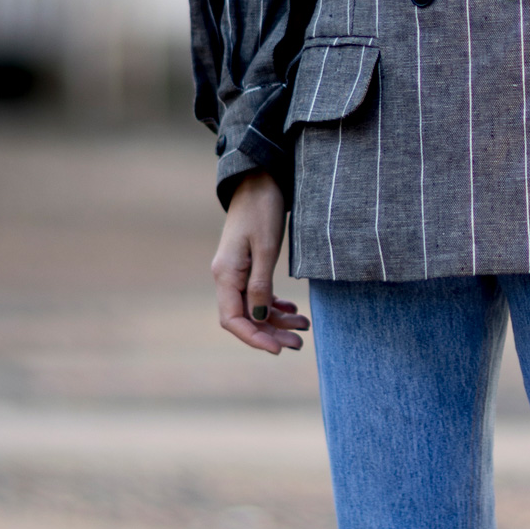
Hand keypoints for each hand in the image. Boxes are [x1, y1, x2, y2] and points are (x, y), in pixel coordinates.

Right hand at [211, 170, 308, 354]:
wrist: (259, 178)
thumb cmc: (263, 209)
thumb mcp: (267, 248)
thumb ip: (261, 284)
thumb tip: (258, 318)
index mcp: (225, 274)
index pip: (233, 319)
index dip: (254, 338)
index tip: (278, 349)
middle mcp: (227, 276)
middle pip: (245, 318)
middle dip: (271, 333)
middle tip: (299, 344)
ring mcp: (236, 271)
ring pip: (254, 307)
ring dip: (277, 320)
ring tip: (303, 327)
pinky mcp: (247, 265)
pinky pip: (258, 294)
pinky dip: (274, 305)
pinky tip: (293, 310)